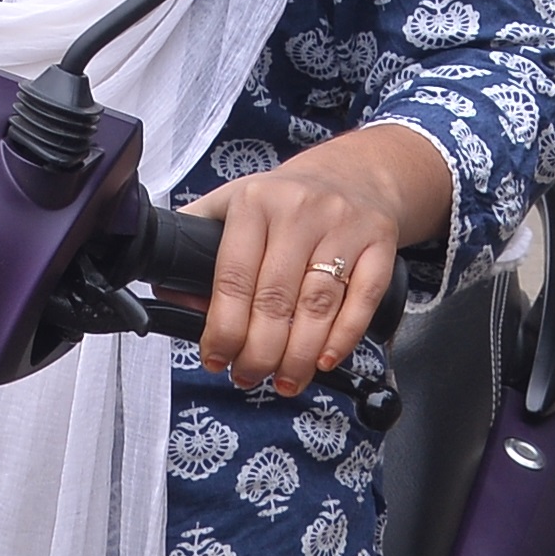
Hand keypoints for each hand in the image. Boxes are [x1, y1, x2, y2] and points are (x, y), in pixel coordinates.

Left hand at [176, 131, 438, 398]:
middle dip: (259, 350)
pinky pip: (363, 300)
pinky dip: (343, 338)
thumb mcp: (230, 206)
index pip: (233, 277)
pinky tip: (324, 361)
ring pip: (318, 305)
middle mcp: (298, 211)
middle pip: (276, 298)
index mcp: (252, 203)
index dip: (223, 327)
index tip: (214, 358)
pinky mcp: (380, 244)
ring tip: (284, 382)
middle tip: (247, 376)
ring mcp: (343, 227)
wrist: (353, 174)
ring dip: (298, 355)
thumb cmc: (281, 201)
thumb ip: (195, 247)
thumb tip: (174, 300)